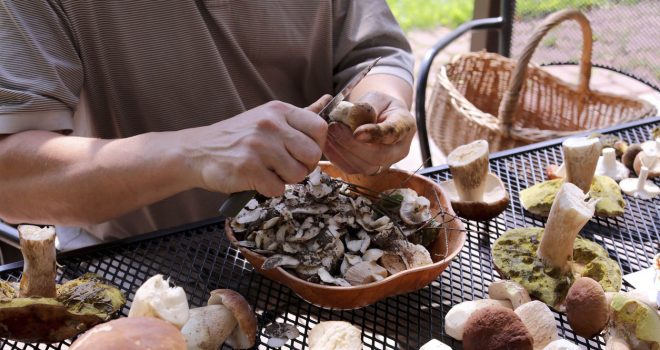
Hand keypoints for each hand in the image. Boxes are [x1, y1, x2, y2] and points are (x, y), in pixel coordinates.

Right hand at [183, 96, 330, 196]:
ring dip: (286, 180)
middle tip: (285, 166)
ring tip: (268, 172)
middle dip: (303, 166)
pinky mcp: (248, 169)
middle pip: (312, 154)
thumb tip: (328, 99)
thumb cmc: (237, 137)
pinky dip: (269, 190)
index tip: (302, 151)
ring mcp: (259, 147)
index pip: (319, 128)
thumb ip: (299, 114)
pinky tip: (256, 180)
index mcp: (278, 110)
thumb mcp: (267, 117)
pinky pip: (278, 188)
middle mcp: (270, 125)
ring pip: (298, 174)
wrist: (197, 151)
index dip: (317, 145)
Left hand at [324, 91, 415, 173]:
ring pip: (364, 166)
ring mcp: (386, 163)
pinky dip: (337, 157)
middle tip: (334, 128)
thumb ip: (367, 106)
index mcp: (405, 125)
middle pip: (378, 156)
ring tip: (329, 133)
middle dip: (353, 145)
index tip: (357, 132)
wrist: (381, 117)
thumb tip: (350, 116)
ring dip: (342, 151)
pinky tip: (328, 143)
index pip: (392, 133)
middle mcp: (399, 149)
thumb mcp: (377, 97)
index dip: (375, 134)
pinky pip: (353, 169)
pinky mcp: (370, 169)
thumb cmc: (380, 105)